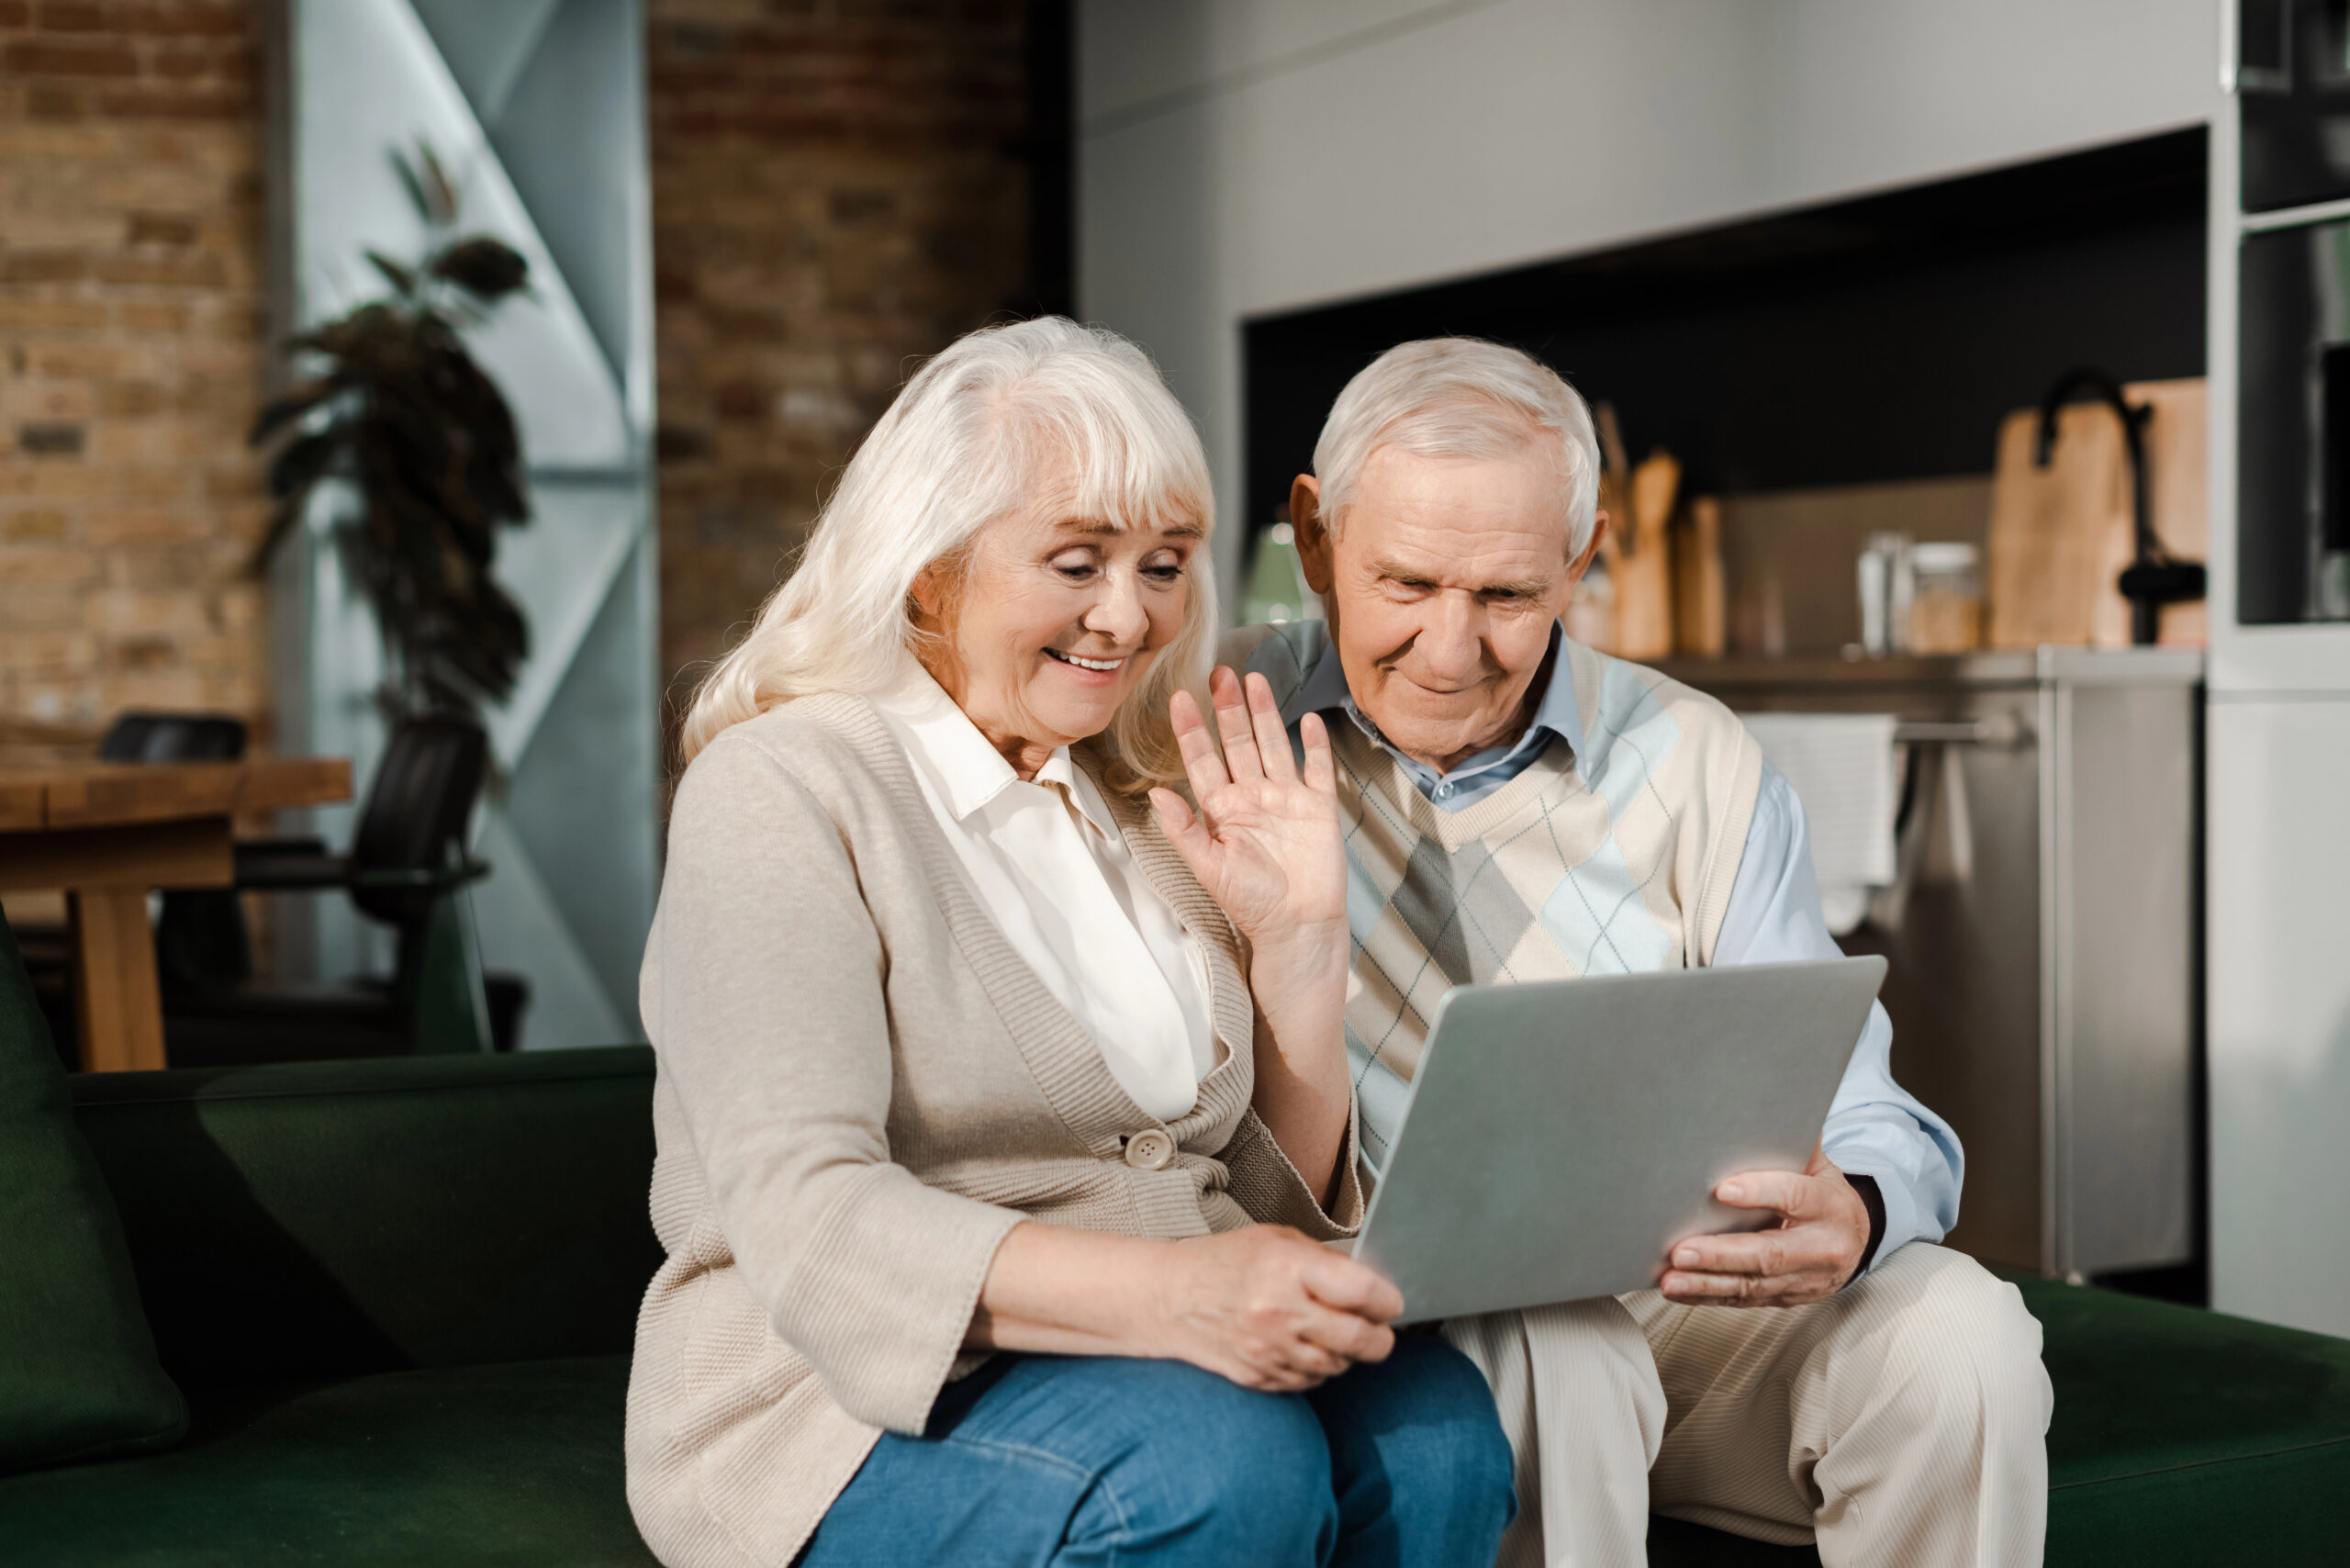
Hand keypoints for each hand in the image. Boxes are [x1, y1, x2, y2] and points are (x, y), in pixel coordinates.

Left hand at [1150, 668, 1345, 948]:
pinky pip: (1317, 769)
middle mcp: (1253, 798)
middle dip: (1227, 708)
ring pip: (1273, 745)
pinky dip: (1314, 745)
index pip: (1203, 760)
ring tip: (1254, 679)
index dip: (1191, 730)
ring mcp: (1287, 800)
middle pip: (1238, 742)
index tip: (1179, 699)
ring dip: (1265, 713)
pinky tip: (1309, 720)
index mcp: (1222, 811)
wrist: (1298, 926)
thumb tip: (1156, 793)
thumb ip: (1183, 830)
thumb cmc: (1251, 904)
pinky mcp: (1318, 808)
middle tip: (1219, 672)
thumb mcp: (1208, 868)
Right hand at [1153, 1226, 1401, 1390]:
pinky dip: (1317, 1368)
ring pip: (1339, 1366)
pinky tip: (1304, 1346)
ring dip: (1346, 1353)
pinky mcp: (1260, 1378)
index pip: (1363, 1292)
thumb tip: (1372, 1283)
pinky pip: (1310, 1382)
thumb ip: (1325, 1261)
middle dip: (1380, 1337)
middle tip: (1380, 1328)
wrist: (1167, 1299)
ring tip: (1333, 1332)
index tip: (1390, 1301)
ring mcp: (1270, 1351)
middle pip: (1361, 1339)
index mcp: (1287, 1269)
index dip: (1387, 1300)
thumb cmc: (1223, 1262)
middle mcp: (1280, 1314)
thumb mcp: (1276, 1240)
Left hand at [1658, 1145, 1869, 1307]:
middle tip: (1681, 1251)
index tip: (1722, 1190)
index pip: (1795, 1196)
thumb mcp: (1820, 1167)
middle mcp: (1821, 1247)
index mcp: (1830, 1206)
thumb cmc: (1826, 1196)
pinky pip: (1745, 1300)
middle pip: (1769, 1254)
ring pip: (1753, 1285)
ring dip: (1706, 1283)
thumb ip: (1793, 1143)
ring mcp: (1804, 1279)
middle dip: (1722, 1254)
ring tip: (1671, 1279)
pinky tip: (1679, 1290)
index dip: (1760, 1192)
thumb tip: (1766, 1104)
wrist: (1858, 1240)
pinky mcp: (1787, 1298)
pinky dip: (1708, 1296)